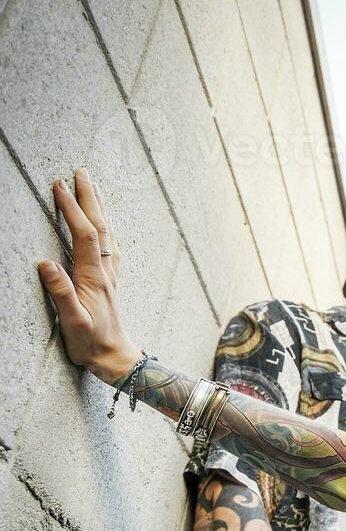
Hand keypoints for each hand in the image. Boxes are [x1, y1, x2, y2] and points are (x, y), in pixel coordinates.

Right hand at [34, 169, 142, 381]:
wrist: (116, 358)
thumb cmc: (91, 343)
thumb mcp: (72, 321)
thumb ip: (60, 293)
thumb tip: (45, 263)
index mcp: (94, 277)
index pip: (85, 234)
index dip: (72, 209)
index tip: (59, 186)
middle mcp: (105, 271)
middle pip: (101, 227)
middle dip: (89, 198)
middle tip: (80, 172)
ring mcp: (109, 275)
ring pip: (107, 234)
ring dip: (99, 208)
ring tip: (92, 186)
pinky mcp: (109, 281)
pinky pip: (109, 246)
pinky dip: (105, 227)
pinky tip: (104, 224)